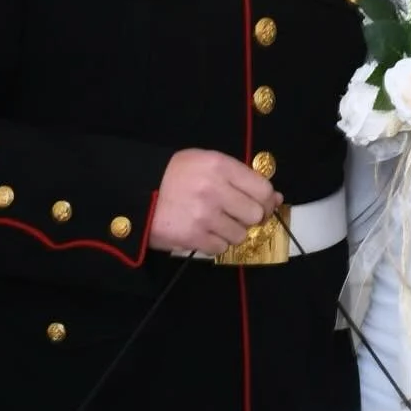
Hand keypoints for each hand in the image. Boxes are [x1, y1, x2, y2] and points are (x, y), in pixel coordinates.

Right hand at [150, 149, 281, 255]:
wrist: (136, 190)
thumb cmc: (175, 174)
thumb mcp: (206, 162)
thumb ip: (240, 177)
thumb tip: (275, 198)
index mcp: (220, 166)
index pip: (263, 188)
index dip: (267, 201)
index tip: (263, 205)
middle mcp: (214, 190)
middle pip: (255, 215)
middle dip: (249, 218)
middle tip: (236, 216)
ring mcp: (203, 215)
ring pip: (239, 235)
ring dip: (231, 232)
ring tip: (214, 222)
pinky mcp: (192, 237)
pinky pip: (220, 248)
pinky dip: (214, 243)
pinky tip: (203, 232)